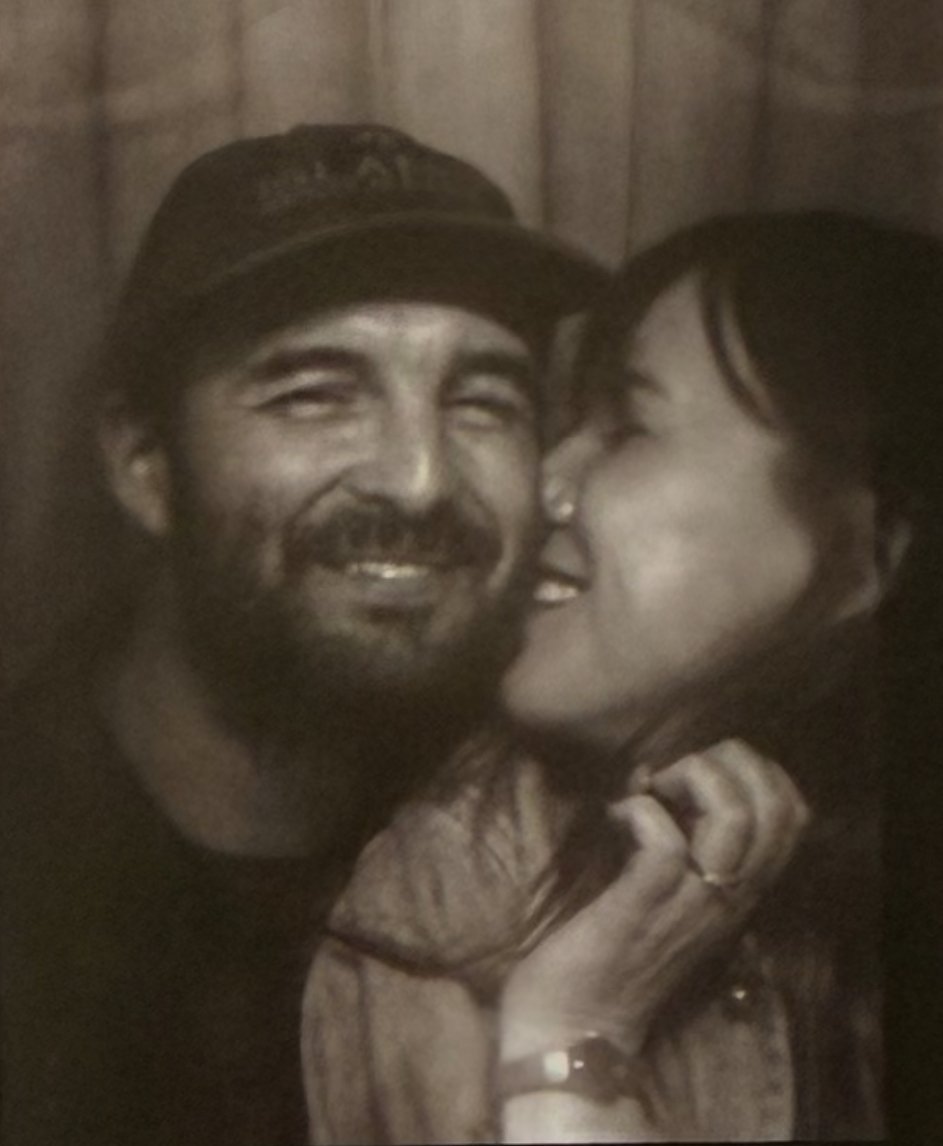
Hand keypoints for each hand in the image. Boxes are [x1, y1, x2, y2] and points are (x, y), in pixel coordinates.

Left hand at [500, 739, 808, 1057]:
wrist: (576, 1025)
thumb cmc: (614, 949)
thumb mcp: (669, 893)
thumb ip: (682, 842)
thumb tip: (656, 774)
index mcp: (738, 891)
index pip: (793, 816)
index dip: (760, 771)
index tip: (704, 769)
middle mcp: (726, 897)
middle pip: (775, 807)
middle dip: (732, 761)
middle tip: (675, 771)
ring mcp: (687, 904)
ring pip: (735, 818)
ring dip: (694, 778)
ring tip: (652, 786)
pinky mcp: (640, 909)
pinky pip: (665, 845)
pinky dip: (640, 811)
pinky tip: (616, 814)